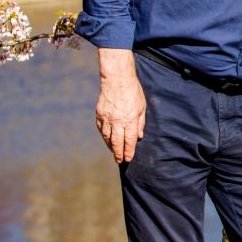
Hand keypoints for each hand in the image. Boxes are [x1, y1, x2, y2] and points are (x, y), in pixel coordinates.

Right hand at [95, 48, 145, 162]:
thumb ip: (140, 123)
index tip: (128, 159)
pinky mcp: (99, 115)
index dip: (129, 151)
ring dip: (111, 147)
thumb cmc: (132, 92)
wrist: (117, 80)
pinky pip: (101, 130)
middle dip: (118, 153)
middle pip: (117, 142)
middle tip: (119, 161)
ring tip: (114, 152)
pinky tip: (107, 140)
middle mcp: (117, 121)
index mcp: (130, 120)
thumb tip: (139, 137)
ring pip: (107, 137)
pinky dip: (104, 137)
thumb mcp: (142, 106)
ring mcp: (107, 118)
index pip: (129, 141)